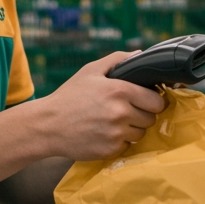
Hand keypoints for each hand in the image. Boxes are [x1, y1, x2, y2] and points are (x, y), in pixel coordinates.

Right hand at [37, 52, 167, 160]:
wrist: (47, 125)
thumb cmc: (69, 96)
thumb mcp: (90, 71)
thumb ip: (117, 59)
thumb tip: (140, 54)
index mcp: (120, 90)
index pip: (157, 101)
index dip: (153, 100)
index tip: (146, 100)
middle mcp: (121, 113)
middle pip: (151, 118)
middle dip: (143, 114)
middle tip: (127, 110)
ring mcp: (116, 133)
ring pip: (141, 134)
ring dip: (132, 129)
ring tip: (114, 122)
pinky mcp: (110, 150)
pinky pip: (127, 146)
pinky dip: (120, 141)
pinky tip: (105, 133)